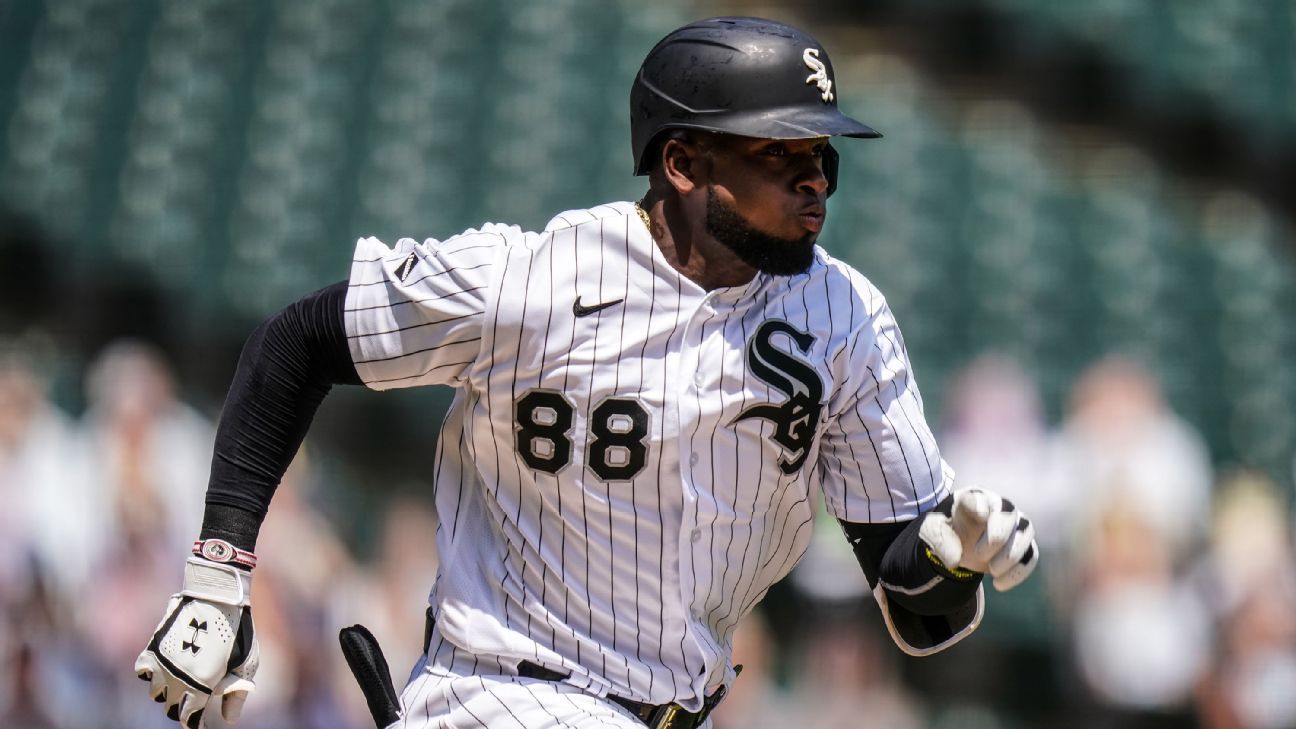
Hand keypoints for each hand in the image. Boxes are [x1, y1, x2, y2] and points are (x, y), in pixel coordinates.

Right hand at [135, 557, 258, 727]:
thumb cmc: (238, 630)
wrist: (217, 595)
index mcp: (202, 684)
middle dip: (181, 708)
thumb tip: (229, 720)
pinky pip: (143, 672)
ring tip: (180, 684)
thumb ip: (236, 694)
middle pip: (171, 707)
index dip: (194, 722)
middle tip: (191, 702)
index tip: (197, 722)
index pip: (190, 717)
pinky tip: (164, 670)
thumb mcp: (246, 663)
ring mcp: (163, 663)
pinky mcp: (154, 648)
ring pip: (156, 693)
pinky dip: (150, 675)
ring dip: (167, 692)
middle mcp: (178, 678)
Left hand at [919, 488, 1038, 590]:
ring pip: (1024, 535)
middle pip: (1008, 515)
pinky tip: (999, 584)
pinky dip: (1017, 573)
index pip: (979, 499)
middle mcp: (999, 506)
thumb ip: (940, 540)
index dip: (979, 510)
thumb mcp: (935, 532)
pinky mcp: (1023, 544)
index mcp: (974, 498)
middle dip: (996, 538)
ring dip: (1010, 557)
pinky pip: (1031, 556)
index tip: (976, 524)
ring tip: (992, 571)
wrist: (962, 542)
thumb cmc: (949, 529)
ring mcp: (1015, 524)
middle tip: (979, 554)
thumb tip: (954, 561)